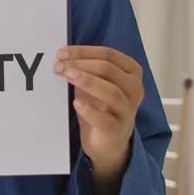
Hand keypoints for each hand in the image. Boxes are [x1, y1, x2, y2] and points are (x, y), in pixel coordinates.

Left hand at [53, 45, 143, 180]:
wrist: (109, 142)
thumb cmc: (102, 107)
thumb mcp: (95, 83)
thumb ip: (84, 69)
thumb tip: (61, 57)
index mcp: (131, 72)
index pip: (108, 55)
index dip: (84, 52)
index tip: (62, 52)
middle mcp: (134, 89)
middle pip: (109, 69)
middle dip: (81, 64)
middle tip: (59, 65)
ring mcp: (127, 110)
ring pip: (111, 91)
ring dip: (87, 81)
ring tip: (67, 76)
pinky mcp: (117, 129)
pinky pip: (105, 119)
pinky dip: (90, 110)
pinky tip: (77, 103)